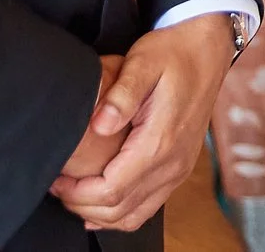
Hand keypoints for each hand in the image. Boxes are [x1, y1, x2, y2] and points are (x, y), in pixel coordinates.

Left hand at [50, 13, 237, 231]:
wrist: (209, 48)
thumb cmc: (173, 52)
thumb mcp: (143, 62)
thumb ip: (121, 94)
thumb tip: (98, 125)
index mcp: (160, 141)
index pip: (111, 190)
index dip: (77, 193)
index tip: (56, 179)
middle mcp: (173, 163)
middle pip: (120, 211)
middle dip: (82, 206)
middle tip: (57, 187)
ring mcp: (179, 169)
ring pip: (134, 216)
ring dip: (100, 214)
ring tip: (74, 195)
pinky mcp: (179, 167)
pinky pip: (149, 207)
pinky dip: (122, 213)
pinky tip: (101, 204)